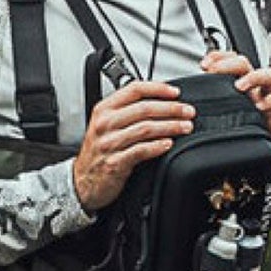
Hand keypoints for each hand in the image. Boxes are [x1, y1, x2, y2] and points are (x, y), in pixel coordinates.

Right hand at [70, 78, 196, 211]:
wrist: (82, 182)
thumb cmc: (98, 152)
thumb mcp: (106, 125)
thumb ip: (127, 112)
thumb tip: (161, 102)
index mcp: (104, 109)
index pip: (134, 89)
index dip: (158, 89)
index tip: (176, 93)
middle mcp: (105, 124)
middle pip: (144, 108)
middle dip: (171, 109)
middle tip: (188, 112)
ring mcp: (109, 144)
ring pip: (145, 128)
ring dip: (170, 126)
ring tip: (185, 127)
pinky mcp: (114, 162)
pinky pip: (141, 151)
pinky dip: (157, 146)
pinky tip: (168, 144)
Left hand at [200, 50, 270, 155]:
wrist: (253, 162)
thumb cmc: (235, 138)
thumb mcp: (219, 119)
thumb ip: (206, 106)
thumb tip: (183, 101)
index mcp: (238, 87)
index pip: (230, 60)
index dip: (218, 56)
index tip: (203, 65)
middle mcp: (254, 90)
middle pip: (248, 63)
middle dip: (231, 63)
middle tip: (216, 72)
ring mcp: (267, 101)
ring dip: (255, 76)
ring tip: (240, 86)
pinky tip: (261, 107)